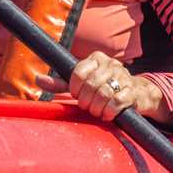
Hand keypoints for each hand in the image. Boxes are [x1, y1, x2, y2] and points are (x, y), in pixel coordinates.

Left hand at [42, 50, 167, 124]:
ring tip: (97, 111)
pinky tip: (108, 114)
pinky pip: (117, 102)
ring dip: (97, 108)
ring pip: (104, 93)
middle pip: (91, 85)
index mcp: (96, 58)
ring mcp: (123, 76)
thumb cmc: (102, 89)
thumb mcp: (81, 84)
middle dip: (86, 101)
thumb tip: (37, 79)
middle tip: (87, 106)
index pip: (79, 72)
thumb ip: (61, 83)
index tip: (77, 95)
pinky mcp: (132, 90)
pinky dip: (109, 112)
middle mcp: (111, 63)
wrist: (135, 93)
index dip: (75, 88)